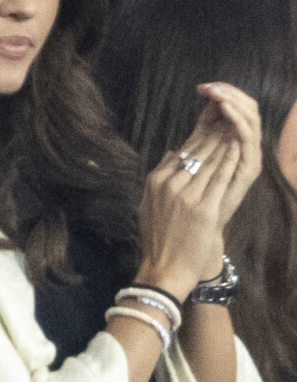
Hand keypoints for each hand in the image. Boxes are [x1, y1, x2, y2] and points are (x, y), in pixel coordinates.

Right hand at [136, 83, 260, 300]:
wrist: (164, 268)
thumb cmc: (156, 237)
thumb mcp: (147, 203)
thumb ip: (158, 175)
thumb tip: (172, 154)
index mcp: (156, 181)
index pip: (181, 152)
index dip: (198, 136)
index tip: (210, 123)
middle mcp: (170, 184)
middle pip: (196, 152)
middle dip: (212, 132)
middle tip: (225, 114)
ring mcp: (187, 196)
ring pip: (209, 161)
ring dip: (223, 140)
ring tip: (233, 125)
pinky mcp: (204, 209)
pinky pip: (218, 178)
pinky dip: (228, 160)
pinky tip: (236, 145)